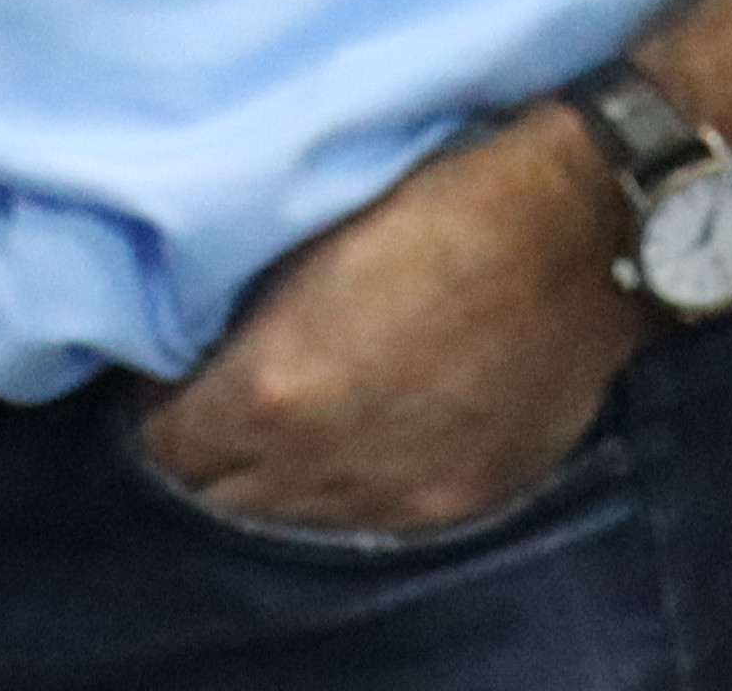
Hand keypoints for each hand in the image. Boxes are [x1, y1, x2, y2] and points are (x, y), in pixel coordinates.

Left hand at [134, 110, 651, 532]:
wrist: (583, 240)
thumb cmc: (434, 207)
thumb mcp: (297, 240)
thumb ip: (231, 312)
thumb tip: (179, 339)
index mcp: (275, 389)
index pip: (164, 445)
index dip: (149, 413)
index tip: (155, 379)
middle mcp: (330, 461)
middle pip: (217, 499)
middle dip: (196, 458)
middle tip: (195, 408)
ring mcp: (402, 494)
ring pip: (289, 522)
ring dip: (264, 483)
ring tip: (264, 430)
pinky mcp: (460, 502)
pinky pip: (365, 523)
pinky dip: (333, 493)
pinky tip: (333, 449)